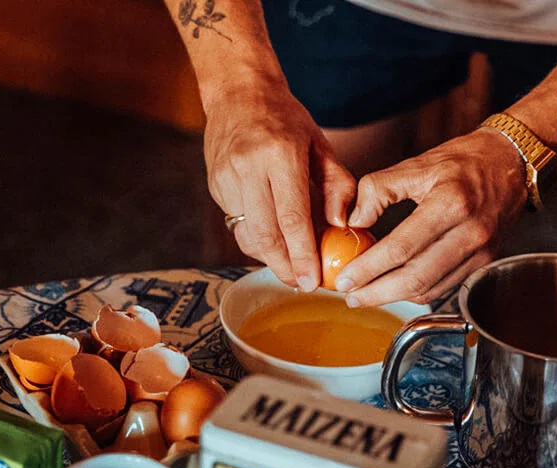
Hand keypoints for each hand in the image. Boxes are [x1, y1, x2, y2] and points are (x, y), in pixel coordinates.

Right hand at [204, 81, 355, 290]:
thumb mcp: (320, 146)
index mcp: (279, 155)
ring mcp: (226, 178)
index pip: (292, 217)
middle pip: (265, 234)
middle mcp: (248, 168)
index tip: (313, 281)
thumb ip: (337, 185)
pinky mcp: (215, 186)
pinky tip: (274, 244)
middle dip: (285, 267)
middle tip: (302, 285)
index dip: (302, 254)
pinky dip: (257, 240)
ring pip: (247, 234)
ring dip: (270, 258)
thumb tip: (341, 225)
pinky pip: (238, 224)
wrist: (237, 93)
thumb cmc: (286, 119)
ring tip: (292, 270)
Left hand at [335, 128, 527, 305]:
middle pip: (415, 278)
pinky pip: (444, 286)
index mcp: (450, 204)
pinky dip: (416, 292)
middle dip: (377, 293)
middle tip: (351, 296)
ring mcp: (480, 251)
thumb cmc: (465, 161)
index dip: (369, 269)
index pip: (401, 248)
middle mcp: (470, 232)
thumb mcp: (417, 163)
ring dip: (394, 297)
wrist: (512, 162)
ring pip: (430, 289)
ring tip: (366, 294)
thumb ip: (378, 189)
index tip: (345, 278)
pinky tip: (395, 287)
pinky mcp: (484, 261)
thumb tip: (354, 221)